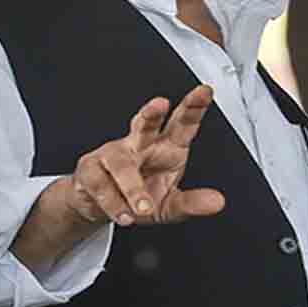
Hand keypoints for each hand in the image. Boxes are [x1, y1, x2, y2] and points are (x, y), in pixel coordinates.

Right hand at [64, 85, 224, 226]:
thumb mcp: (171, 206)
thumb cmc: (140, 198)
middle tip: (160, 104)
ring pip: (121, 162)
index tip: (204, 92)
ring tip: (143, 207)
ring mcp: (113, 154)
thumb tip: (217, 202)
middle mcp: (140, 144)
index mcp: (166, 146)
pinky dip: (114, 203)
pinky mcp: (91, 169)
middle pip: (145, 124)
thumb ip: (193, 203)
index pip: (182, 123)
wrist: (100, 207)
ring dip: (132, 186)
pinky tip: (124, 214)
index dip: (194, 107)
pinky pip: (101, 184)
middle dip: (152, 112)